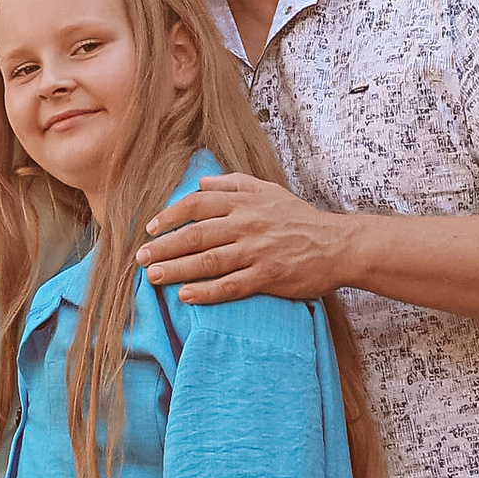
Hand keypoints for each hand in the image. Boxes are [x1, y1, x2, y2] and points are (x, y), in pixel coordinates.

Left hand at [139, 173, 356, 304]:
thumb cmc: (300, 218)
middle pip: (196, 235)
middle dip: (164, 246)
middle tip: (141, 258)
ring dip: (177, 269)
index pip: (197, 205)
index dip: (170, 216)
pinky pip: (231, 285)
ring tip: (154, 277)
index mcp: (244, 202)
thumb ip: (233, 184)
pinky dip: (206, 291)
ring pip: (208, 260)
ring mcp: (257, 251)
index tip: (151, 229)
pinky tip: (186, 295)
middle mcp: (247, 224)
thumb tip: (200, 182)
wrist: (337, 245)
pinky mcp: (268, 276)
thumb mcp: (268, 190)